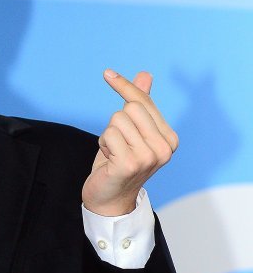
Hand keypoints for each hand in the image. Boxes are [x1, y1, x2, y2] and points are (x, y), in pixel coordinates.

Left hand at [82, 70, 177, 215]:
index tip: (106, 73)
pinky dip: (103, 145)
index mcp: (169, 138)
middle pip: (130, 108)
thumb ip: (141, 105)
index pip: (144, 102)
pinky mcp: (130, 164)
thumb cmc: (119, 163)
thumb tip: (145, 74)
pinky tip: (109, 161)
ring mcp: (149, 157)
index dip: (124, 87)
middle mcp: (164, 148)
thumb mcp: (131, 132)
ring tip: (114, 154)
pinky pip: (108, 134)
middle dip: (116, 123)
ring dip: (108, 136)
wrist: (110, 199)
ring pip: (117, 120)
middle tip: (118, 145)